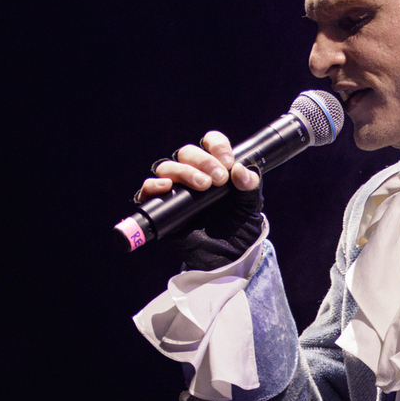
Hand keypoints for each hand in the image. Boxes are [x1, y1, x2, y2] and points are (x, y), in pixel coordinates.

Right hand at [139, 131, 264, 270]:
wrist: (228, 258)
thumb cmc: (239, 229)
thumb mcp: (251, 207)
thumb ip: (250, 187)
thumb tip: (240, 170)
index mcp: (215, 167)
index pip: (210, 142)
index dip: (217, 146)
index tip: (228, 163)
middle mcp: (193, 174)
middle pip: (187, 153)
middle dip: (203, 161)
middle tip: (218, 180)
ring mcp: (176, 190)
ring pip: (167, 167)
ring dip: (184, 172)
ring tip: (202, 186)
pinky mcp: (162, 208)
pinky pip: (148, 190)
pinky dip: (153, 185)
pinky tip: (166, 186)